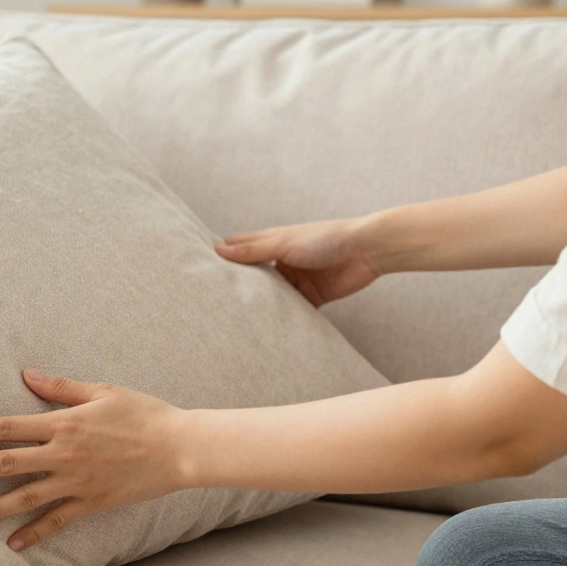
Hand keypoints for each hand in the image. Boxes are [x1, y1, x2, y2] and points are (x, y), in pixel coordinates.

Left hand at [0, 370, 186, 551]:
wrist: (179, 447)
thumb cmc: (142, 413)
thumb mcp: (101, 390)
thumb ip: (60, 387)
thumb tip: (26, 375)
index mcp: (63, 424)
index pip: (8, 427)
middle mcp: (63, 455)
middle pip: (6, 463)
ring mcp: (76, 482)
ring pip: (26, 497)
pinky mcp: (91, 502)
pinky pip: (57, 521)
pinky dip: (34, 533)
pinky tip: (13, 543)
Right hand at [215, 217, 380, 306]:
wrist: (366, 251)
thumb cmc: (325, 238)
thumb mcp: (283, 243)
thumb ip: (252, 250)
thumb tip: (218, 250)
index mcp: (272, 242)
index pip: (240, 248)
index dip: (222, 255)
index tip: (200, 267)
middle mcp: (281, 261)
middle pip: (253, 275)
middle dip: (237, 285)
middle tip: (211, 299)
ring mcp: (296, 280)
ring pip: (271, 295)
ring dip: (259, 304)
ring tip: (234, 318)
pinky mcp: (312, 297)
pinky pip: (293, 310)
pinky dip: (282, 317)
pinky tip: (268, 327)